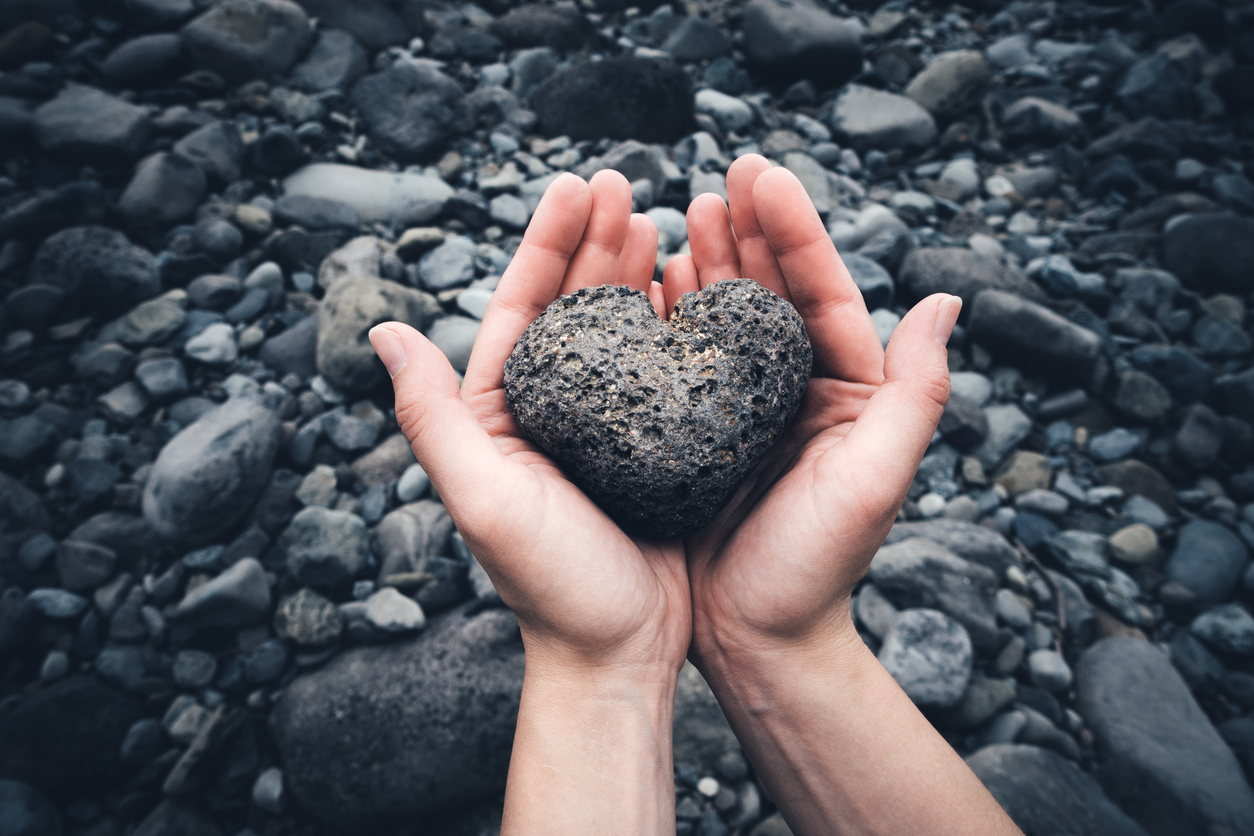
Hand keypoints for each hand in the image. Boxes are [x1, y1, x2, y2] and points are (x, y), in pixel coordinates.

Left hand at [370, 170, 686, 833]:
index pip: (521, 306)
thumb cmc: (551, 585)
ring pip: (621, 331)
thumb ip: (433, 416)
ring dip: (639, 273)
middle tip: (628, 187)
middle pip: (573, 306)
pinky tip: (701, 292)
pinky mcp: (652, 449)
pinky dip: (679, 327)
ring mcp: (602, 428)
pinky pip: (665, 371)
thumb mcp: (483, 498)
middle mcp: (547, 412)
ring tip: (667, 221)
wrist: (619, 654)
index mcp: (499, 414)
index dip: (546, 242)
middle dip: (596, 241)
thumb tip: (384, 330)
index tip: (577, 185)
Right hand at [665, 155, 959, 667]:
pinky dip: (666, 318)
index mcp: (849, 390)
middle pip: (772, 291)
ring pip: (725, 318)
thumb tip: (947, 299)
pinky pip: (682, 360)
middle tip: (717, 180)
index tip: (761, 173)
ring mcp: (746, 408)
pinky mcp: (698, 433)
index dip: (795, 229)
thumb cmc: (817, 570)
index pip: (822, 292)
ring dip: (706, 263)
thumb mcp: (874, 483)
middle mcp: (799, 389)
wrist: (757, 639)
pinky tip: (645, 284)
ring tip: (679, 213)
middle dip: (748, 230)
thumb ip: (916, 394)